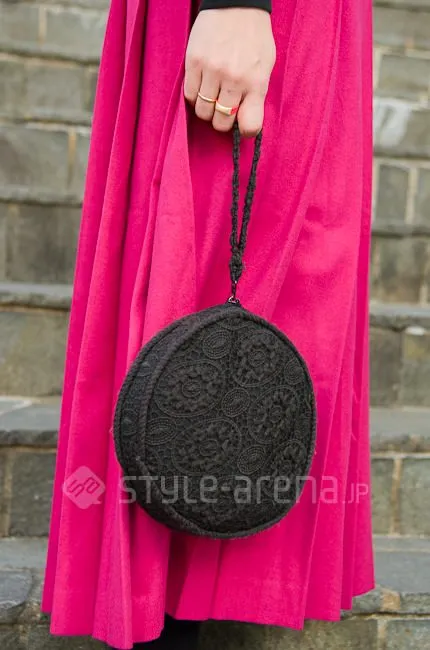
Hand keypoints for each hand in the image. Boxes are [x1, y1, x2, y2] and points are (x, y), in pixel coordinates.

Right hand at [184, 8, 275, 136]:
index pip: (250, 126)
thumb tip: (246, 121)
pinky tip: (202, 85)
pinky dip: (195, 95)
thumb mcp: (266, 65)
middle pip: (221, 123)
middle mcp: (234, 80)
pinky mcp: (193, 62)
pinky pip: (189, 95)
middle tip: (224, 108)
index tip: (243, 124)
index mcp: (256, 82)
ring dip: (207, 108)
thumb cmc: (254, 36)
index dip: (246, 130)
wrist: (235, 3)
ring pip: (203, 112)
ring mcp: (212, 71)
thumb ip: (256, 94)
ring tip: (212, 95)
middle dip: (222, 120)